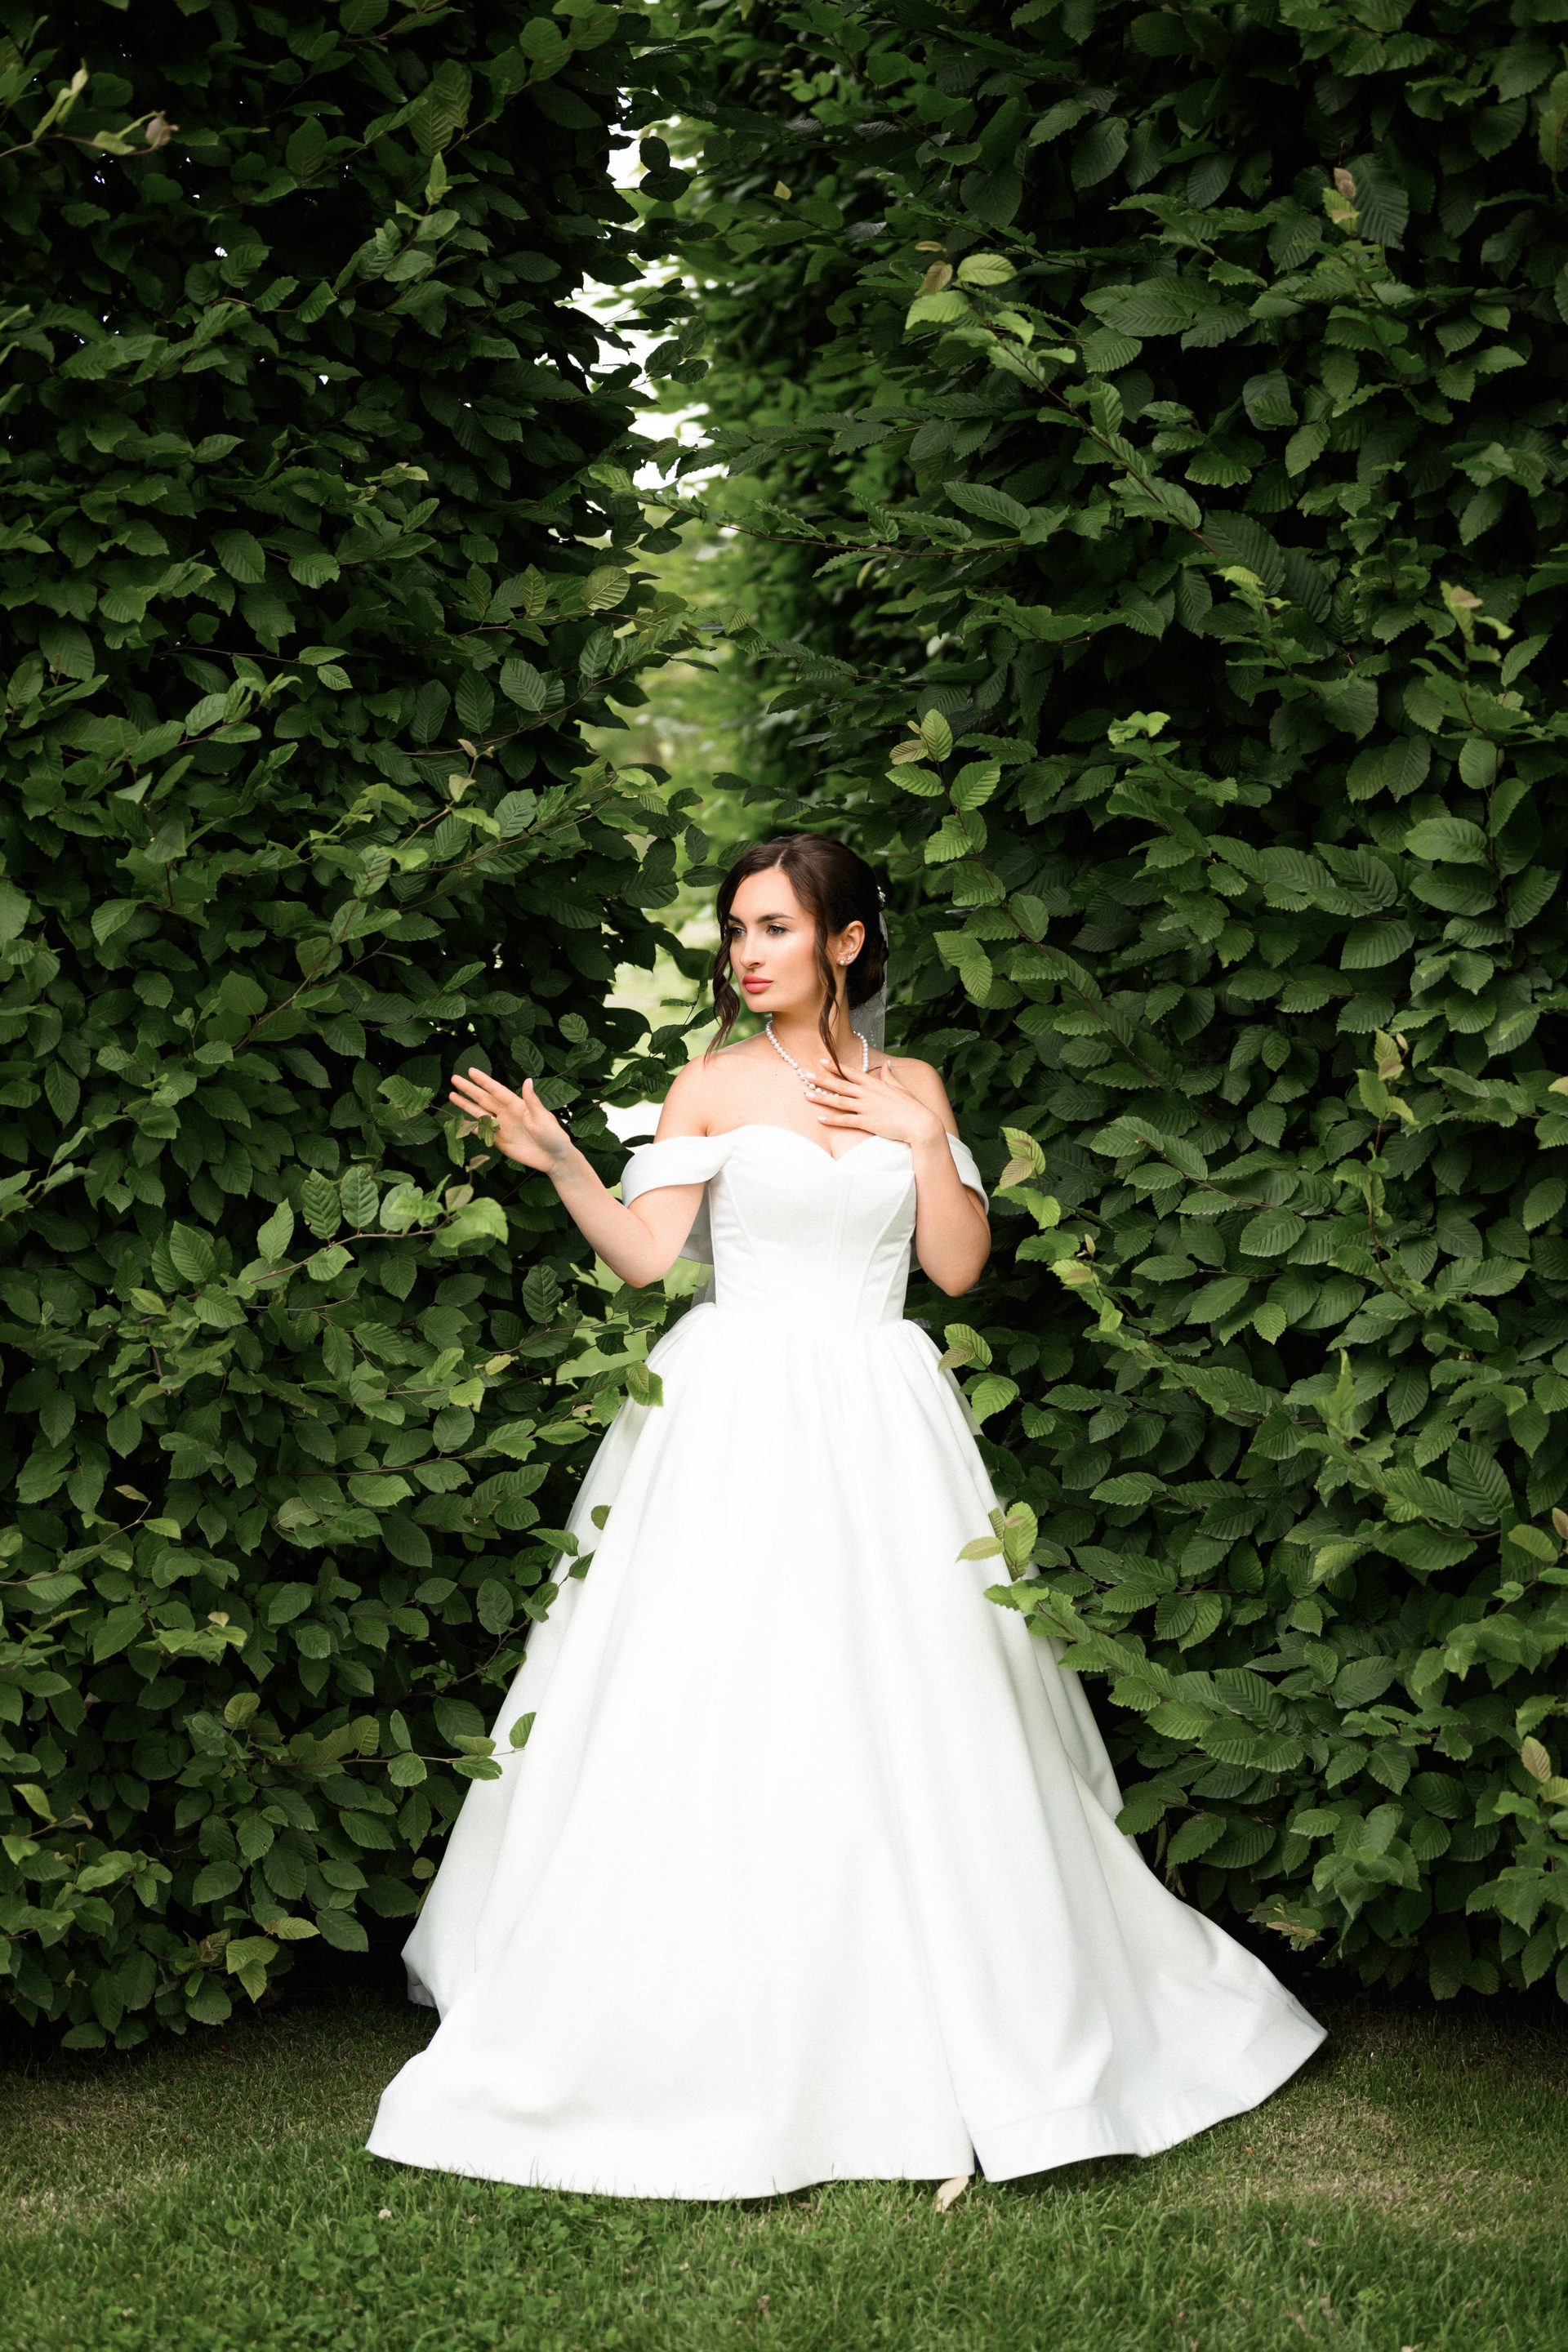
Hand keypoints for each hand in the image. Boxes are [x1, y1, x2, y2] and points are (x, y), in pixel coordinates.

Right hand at [449, 1066, 574, 1174]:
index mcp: (517, 1105)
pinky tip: (460, 1121)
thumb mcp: (543, 1117)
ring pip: (479, 1113)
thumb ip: (532, 1101)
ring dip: (466, 1105)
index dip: (483, 1081)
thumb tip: (527, 1080)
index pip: (496, 1090)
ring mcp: (502, 1126)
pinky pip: (482, 1132)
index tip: (470, 1071)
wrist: (553, 1158)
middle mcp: (507, 1113)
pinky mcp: (499, 1140)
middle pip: (484, 1099)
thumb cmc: (553, 1135)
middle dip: (469, 1089)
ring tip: (452, 1095)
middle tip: (454, 1079)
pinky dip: (471, 1127)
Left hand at [808, 1058, 945, 1149]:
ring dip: (821, 1097)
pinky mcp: (867, 1122)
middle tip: (805, 1074)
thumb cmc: (911, 1106)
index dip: (835, 1067)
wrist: (920, 1123)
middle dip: (821, 1079)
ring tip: (806, 1094)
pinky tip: (820, 1119)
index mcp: (875, 1084)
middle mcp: (868, 1093)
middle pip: (840, 1084)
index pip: (851, 1072)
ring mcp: (866, 1107)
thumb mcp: (899, 1087)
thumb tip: (886, 1064)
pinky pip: (845, 1120)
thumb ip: (888, 1076)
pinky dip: (832, 1120)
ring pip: (839, 1101)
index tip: (822, 1061)